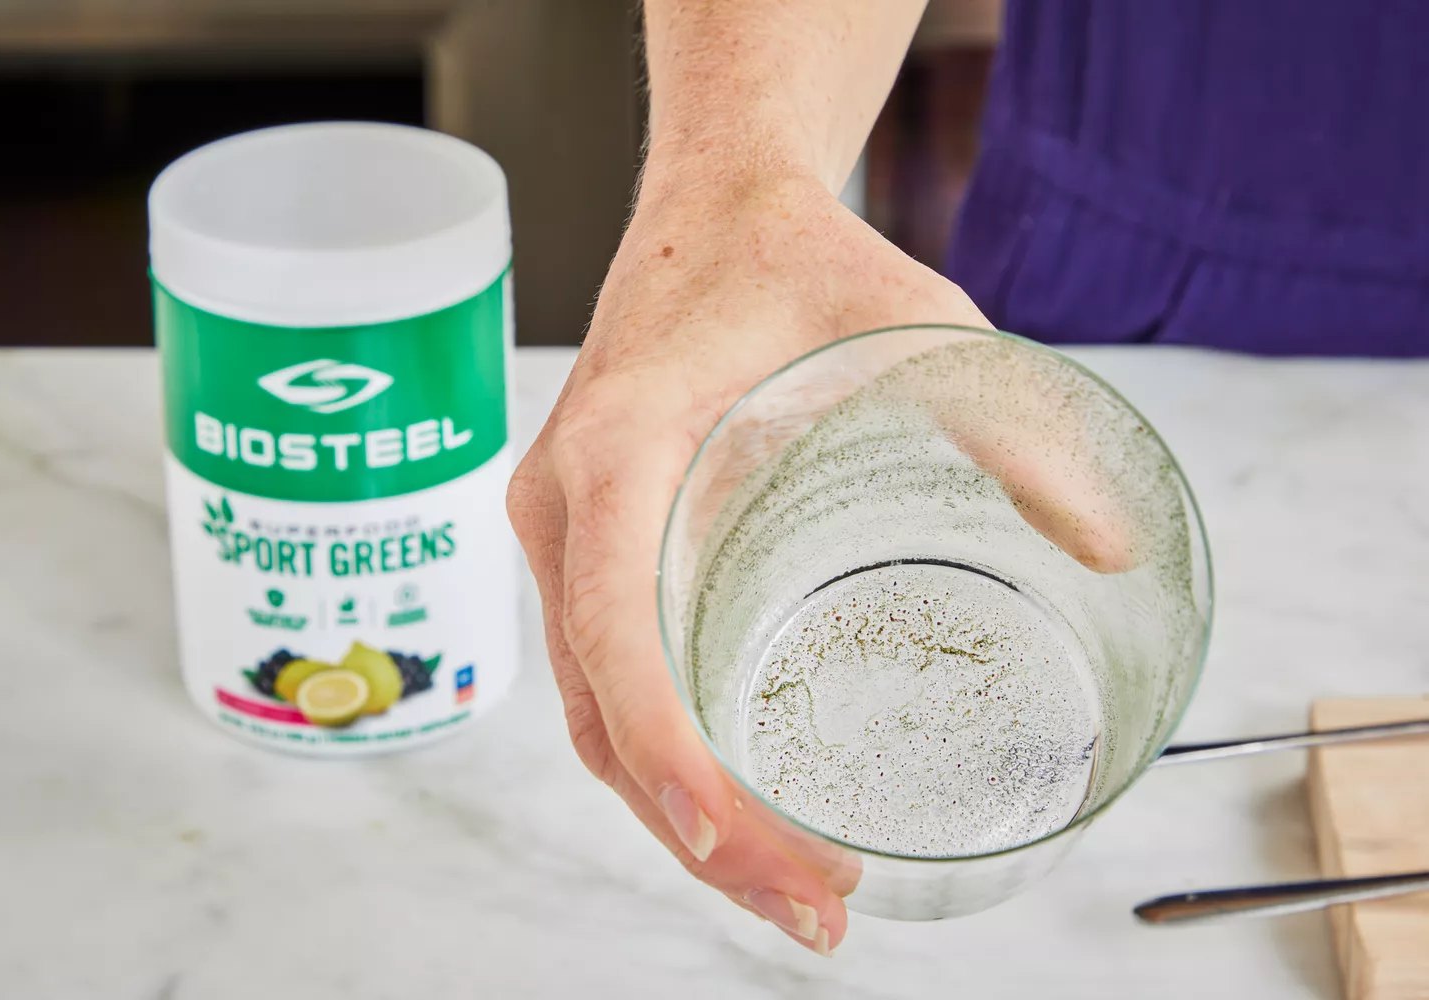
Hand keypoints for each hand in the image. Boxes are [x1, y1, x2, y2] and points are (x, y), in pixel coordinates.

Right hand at [508, 164, 990, 953]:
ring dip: (679, 817)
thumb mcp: (914, 323)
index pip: (614, 622)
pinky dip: (663, 760)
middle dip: (699, 827)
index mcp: (617, 449)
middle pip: (601, 706)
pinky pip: (606, 678)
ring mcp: (567, 536)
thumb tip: (1108, 548)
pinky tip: (738, 812)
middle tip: (817, 908)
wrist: (715, 212)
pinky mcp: (592, 551)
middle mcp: (567, 508)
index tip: (735, 837)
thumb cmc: (797, 261)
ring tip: (793, 896)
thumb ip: (1011, 426)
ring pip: (594, 713)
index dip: (663, 741)